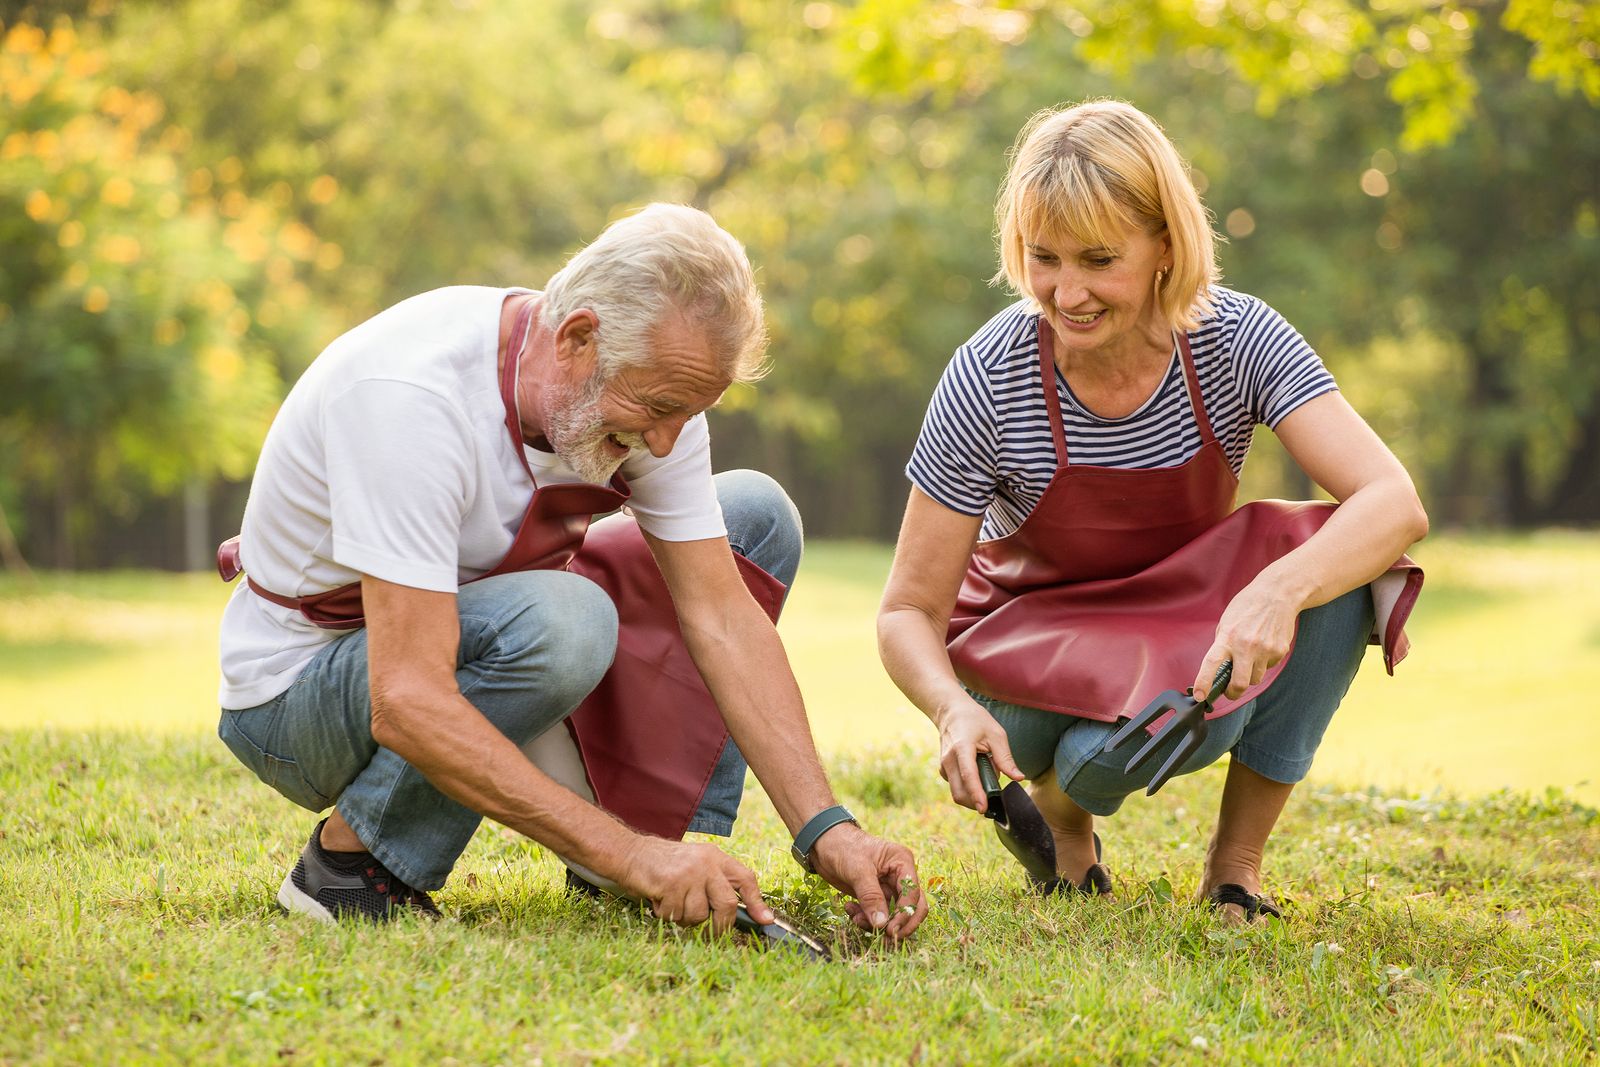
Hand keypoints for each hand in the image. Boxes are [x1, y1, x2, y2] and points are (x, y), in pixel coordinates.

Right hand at [616, 836, 773, 933]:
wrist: (631, 853)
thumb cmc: (665, 866)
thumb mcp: (696, 866)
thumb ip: (717, 884)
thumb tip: (742, 912)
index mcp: (716, 857)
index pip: (745, 879)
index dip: (757, 902)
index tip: (765, 921)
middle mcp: (706, 863)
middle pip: (727, 904)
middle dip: (719, 926)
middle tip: (710, 933)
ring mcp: (689, 873)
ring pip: (698, 915)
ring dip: (684, 919)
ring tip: (673, 903)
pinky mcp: (671, 883)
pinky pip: (675, 915)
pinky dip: (666, 914)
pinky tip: (659, 899)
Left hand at [807, 823, 927, 942]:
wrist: (823, 843)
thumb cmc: (843, 847)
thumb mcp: (858, 870)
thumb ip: (871, 897)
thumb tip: (881, 924)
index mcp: (902, 863)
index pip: (913, 894)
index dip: (905, 914)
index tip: (890, 930)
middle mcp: (899, 876)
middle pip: (912, 907)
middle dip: (899, 924)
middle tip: (884, 938)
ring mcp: (887, 887)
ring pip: (893, 914)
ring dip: (876, 922)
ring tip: (856, 918)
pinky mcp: (874, 896)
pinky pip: (877, 914)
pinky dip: (865, 918)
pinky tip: (850, 910)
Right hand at [937, 696, 1024, 813]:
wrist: (950, 711)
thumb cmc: (974, 720)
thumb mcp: (996, 734)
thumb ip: (1005, 758)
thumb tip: (1018, 778)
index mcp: (962, 748)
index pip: (968, 776)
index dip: (976, 794)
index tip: (984, 808)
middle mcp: (949, 760)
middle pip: (959, 792)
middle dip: (976, 802)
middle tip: (995, 798)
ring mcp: (944, 766)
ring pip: (957, 793)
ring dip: (973, 795)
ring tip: (988, 776)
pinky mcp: (944, 770)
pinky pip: (956, 787)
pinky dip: (969, 789)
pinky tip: (979, 775)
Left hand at [1193, 578, 1301, 700]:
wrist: (1277, 595)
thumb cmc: (1248, 607)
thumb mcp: (1227, 622)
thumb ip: (1222, 645)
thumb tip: (1219, 669)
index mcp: (1228, 637)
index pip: (1212, 664)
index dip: (1204, 682)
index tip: (1200, 696)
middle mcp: (1246, 646)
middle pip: (1240, 684)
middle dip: (1233, 692)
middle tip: (1230, 691)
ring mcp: (1265, 650)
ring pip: (1255, 679)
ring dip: (1250, 675)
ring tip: (1250, 657)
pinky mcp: (1279, 651)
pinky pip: (1268, 667)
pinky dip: (1263, 663)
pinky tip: (1264, 646)